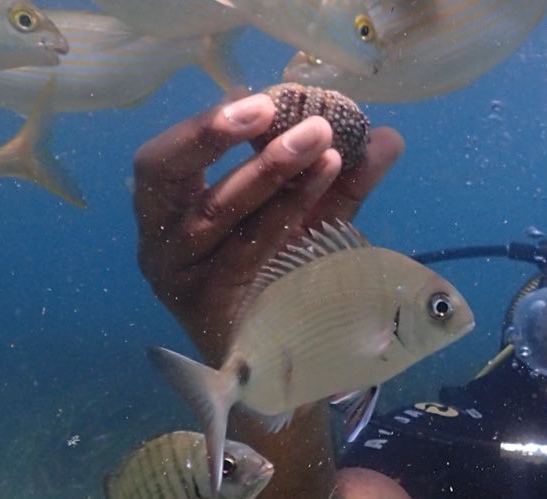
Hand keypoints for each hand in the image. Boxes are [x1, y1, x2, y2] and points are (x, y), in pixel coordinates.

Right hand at [132, 93, 403, 497]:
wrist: (289, 365)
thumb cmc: (285, 282)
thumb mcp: (311, 222)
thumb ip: (343, 181)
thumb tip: (387, 136)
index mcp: (167, 212)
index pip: (163, 162)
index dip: (203, 128)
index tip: (257, 101)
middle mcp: (159, 244)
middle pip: (165, 177)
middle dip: (217, 136)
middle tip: (273, 109)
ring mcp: (179, 279)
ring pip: (217, 213)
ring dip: (272, 169)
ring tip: (323, 139)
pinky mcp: (208, 308)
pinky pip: (247, 250)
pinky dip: (289, 208)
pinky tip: (328, 178)